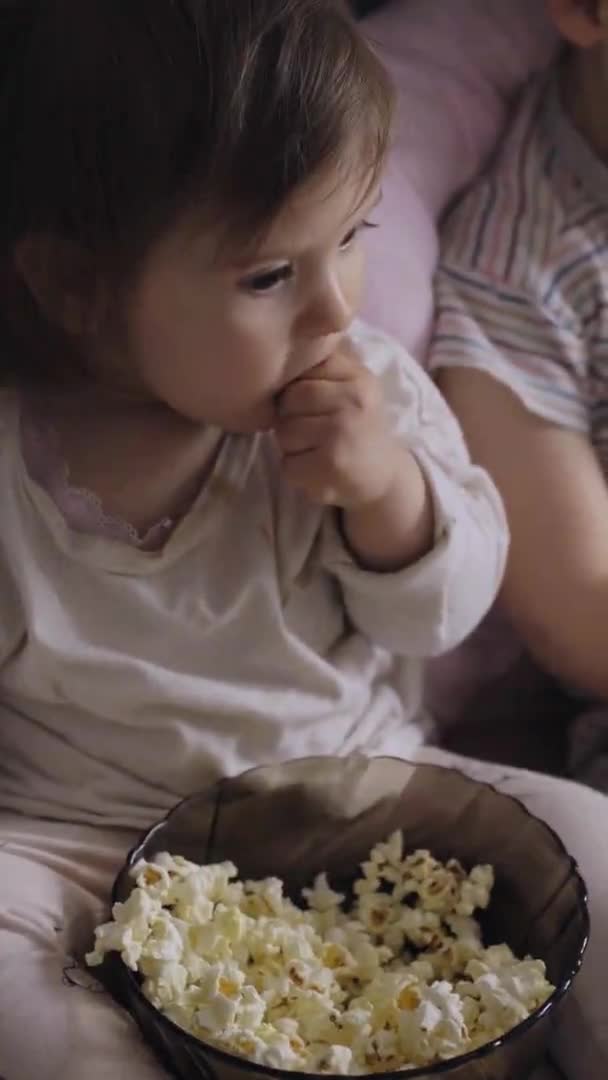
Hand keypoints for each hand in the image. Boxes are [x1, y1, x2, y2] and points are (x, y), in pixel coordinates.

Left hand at [275, 341, 400, 508]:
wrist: (386, 476)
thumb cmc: (360, 427)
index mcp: (358, 376)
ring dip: (291, 446)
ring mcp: (341, 432)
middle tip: (314, 432)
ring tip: (316, 449)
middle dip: (291, 418)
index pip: (303, 370)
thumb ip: (328, 364)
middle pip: (288, 400)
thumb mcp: (354, 386)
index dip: (297, 390)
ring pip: (284, 431)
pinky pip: (287, 463)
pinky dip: (296, 471)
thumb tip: (291, 335)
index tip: (313, 404)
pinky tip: (317, 469)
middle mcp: (353, 400)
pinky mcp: (330, 464)